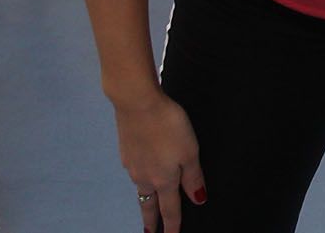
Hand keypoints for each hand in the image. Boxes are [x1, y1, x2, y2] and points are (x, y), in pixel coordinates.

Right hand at [116, 90, 205, 232]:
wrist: (138, 104)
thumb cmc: (169, 126)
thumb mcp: (190, 151)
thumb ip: (193, 177)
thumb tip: (198, 200)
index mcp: (164, 180)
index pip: (170, 209)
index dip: (172, 225)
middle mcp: (145, 178)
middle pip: (150, 205)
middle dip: (151, 221)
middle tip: (150, 232)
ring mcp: (133, 166)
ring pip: (140, 189)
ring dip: (145, 201)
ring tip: (148, 207)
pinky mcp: (126, 153)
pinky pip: (135, 173)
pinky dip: (139, 181)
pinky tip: (141, 175)